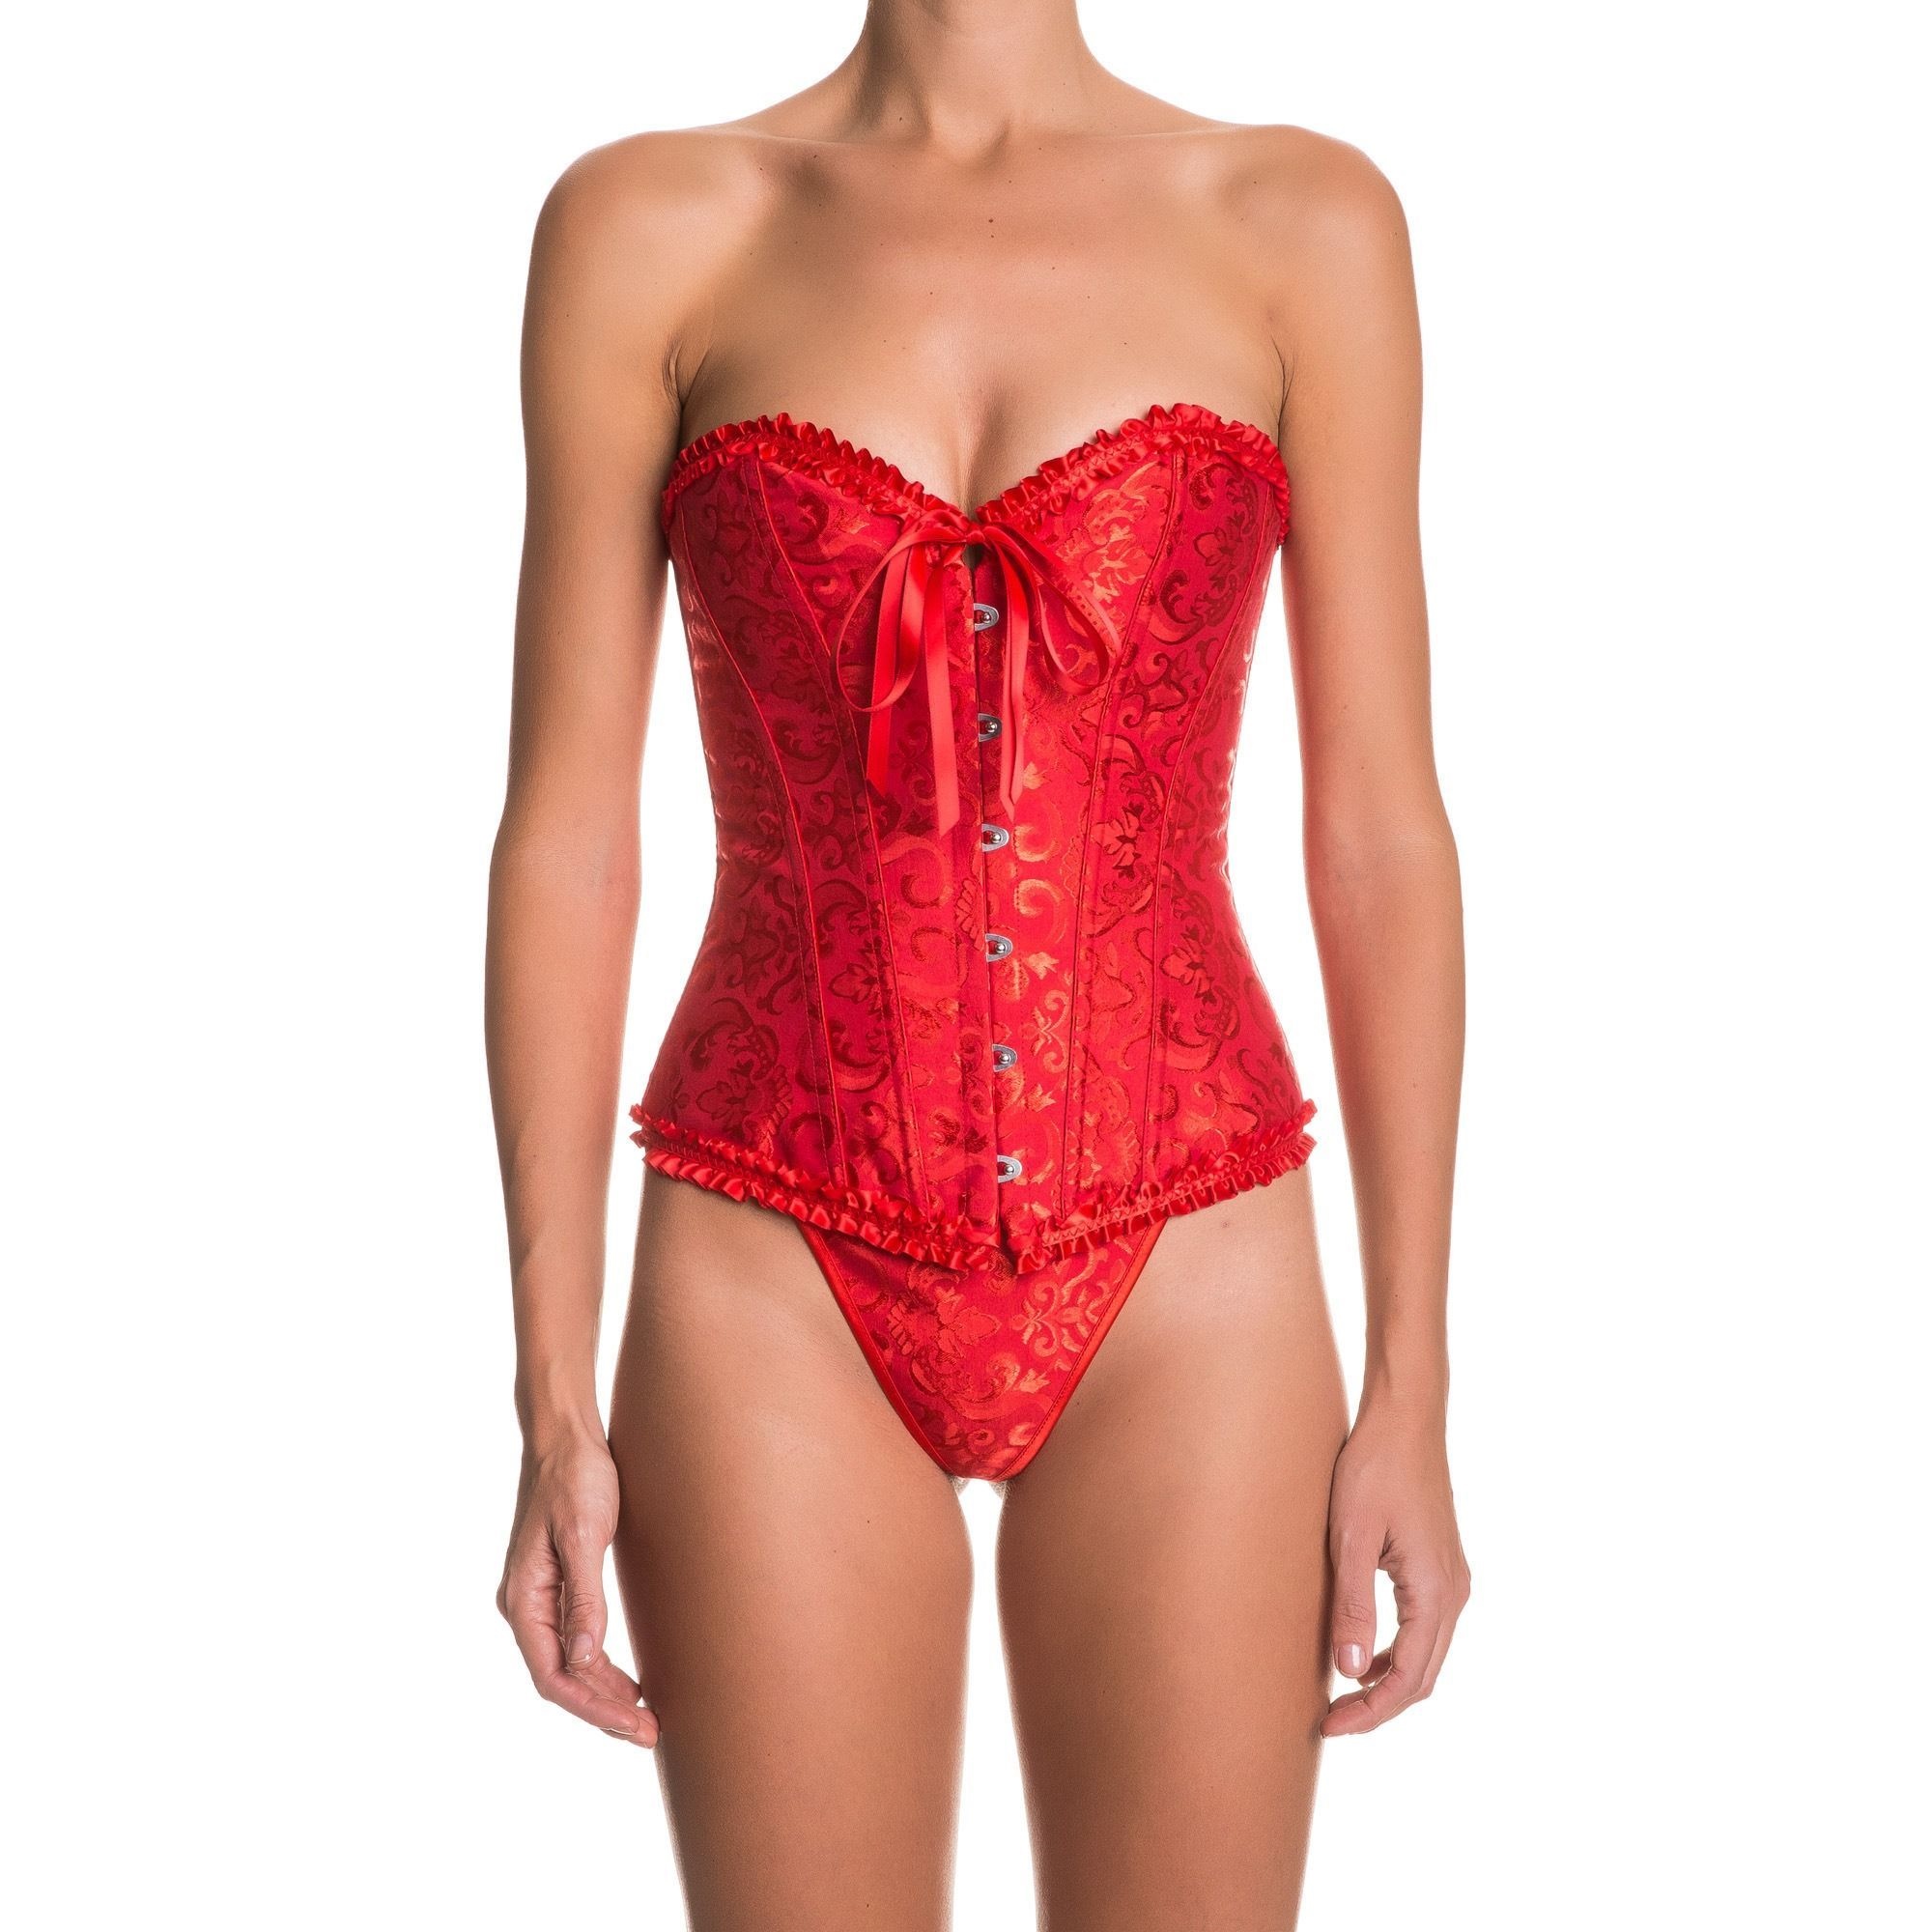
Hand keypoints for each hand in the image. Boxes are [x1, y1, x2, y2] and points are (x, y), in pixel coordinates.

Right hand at [498, 1433, 657, 1746]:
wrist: (568, 1435)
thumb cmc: (576, 1477)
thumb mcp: (583, 1535)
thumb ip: (584, 1598)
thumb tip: (583, 1659)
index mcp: (523, 1599)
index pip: (554, 1676)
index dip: (594, 1708)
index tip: (635, 1725)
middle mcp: (525, 1605)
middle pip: (561, 1678)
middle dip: (603, 1710)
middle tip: (651, 1733)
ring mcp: (540, 1597)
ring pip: (569, 1664)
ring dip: (603, 1693)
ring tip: (644, 1717)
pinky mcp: (559, 1584)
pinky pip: (575, 1641)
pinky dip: (600, 1666)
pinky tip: (626, 1680)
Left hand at [1322, 1405, 1469, 1736]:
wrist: (1405, 1419)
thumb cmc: (1374, 1468)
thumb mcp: (1351, 1535)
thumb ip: (1353, 1604)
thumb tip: (1349, 1673)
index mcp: (1435, 1592)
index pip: (1408, 1678)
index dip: (1371, 1711)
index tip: (1330, 1727)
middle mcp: (1454, 1593)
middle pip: (1423, 1676)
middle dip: (1379, 1707)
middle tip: (1330, 1722)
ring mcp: (1451, 1580)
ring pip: (1426, 1655)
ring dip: (1388, 1683)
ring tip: (1341, 1697)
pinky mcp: (1440, 1566)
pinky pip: (1423, 1629)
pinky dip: (1396, 1653)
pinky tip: (1362, 1654)